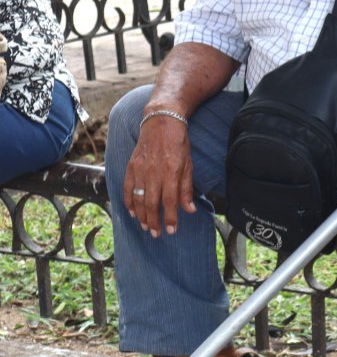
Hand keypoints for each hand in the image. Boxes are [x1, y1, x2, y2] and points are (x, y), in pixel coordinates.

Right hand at [122, 114, 195, 237]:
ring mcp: (140, 168)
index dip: (171, 217)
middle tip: (156, 234)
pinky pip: (128, 187)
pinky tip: (132, 212)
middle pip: (152, 203)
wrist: (161, 122)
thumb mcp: (189, 164)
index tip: (172, 230)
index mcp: (171, 171)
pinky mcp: (131, 166)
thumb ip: (187, 188)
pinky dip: (129, 201)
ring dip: (141, 215)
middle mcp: (154, 171)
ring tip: (145, 227)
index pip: (170, 200)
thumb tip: (189, 210)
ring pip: (139, 198)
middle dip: (154, 221)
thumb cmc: (179, 144)